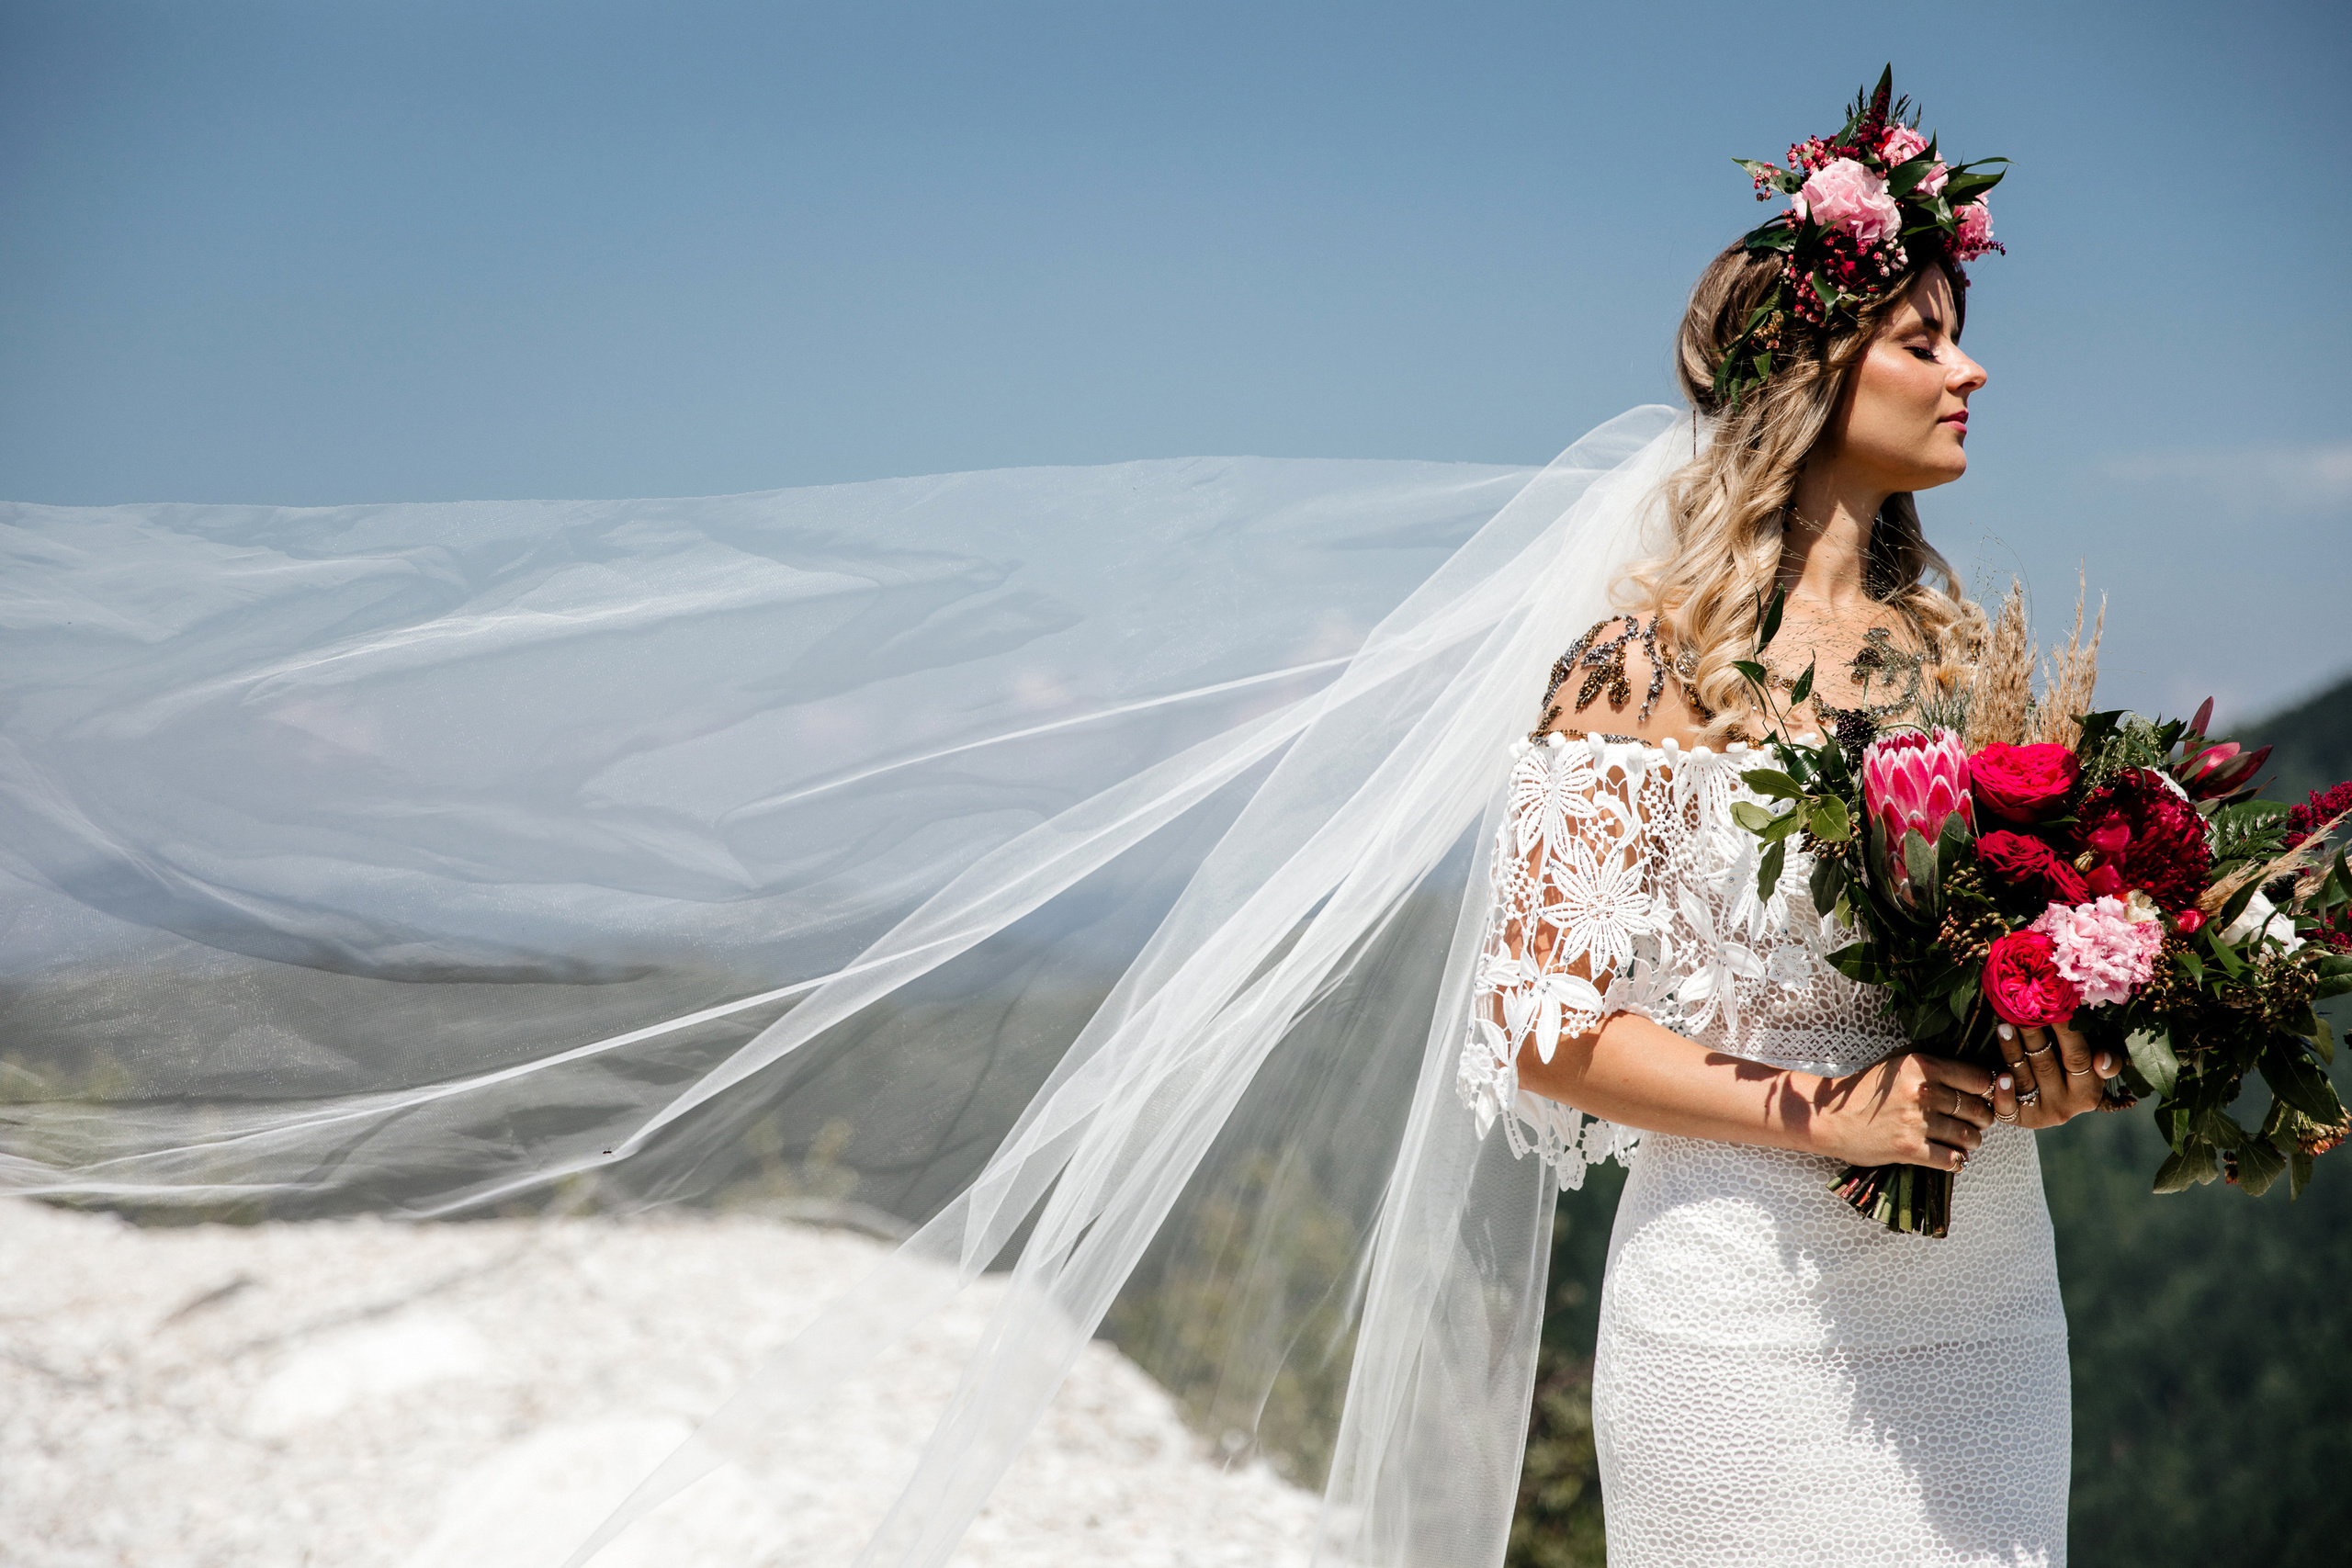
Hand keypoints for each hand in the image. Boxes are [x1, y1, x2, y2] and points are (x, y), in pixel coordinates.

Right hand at [1815, 1051, 1996, 1172]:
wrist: (1830, 1119)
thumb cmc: (1865, 1091)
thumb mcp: (1896, 1064)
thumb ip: (1932, 1063)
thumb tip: (1973, 1067)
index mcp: (1922, 1066)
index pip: (1979, 1079)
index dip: (1987, 1090)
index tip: (1982, 1097)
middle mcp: (1923, 1092)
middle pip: (1979, 1110)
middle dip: (1982, 1119)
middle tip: (1973, 1122)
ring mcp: (1917, 1122)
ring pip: (1969, 1136)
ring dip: (1971, 1142)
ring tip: (1961, 1140)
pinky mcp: (1910, 1149)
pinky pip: (1952, 1159)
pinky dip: (1956, 1160)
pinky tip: (1949, 1156)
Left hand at [1990, 1015, 2116, 1128]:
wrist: (2036, 1099)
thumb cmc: (2064, 1068)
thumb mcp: (2089, 1063)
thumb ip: (2104, 1059)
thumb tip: (2102, 1059)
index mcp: (2089, 1092)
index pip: (2078, 1057)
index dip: (2067, 1031)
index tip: (2055, 1007)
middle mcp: (2066, 1106)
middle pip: (2046, 1064)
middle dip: (2033, 1034)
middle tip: (2022, 1010)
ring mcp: (2040, 1114)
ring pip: (2024, 1078)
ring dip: (2012, 1051)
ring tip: (2004, 1026)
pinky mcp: (2015, 1120)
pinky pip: (2007, 1109)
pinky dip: (2003, 1093)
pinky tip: (2000, 1076)